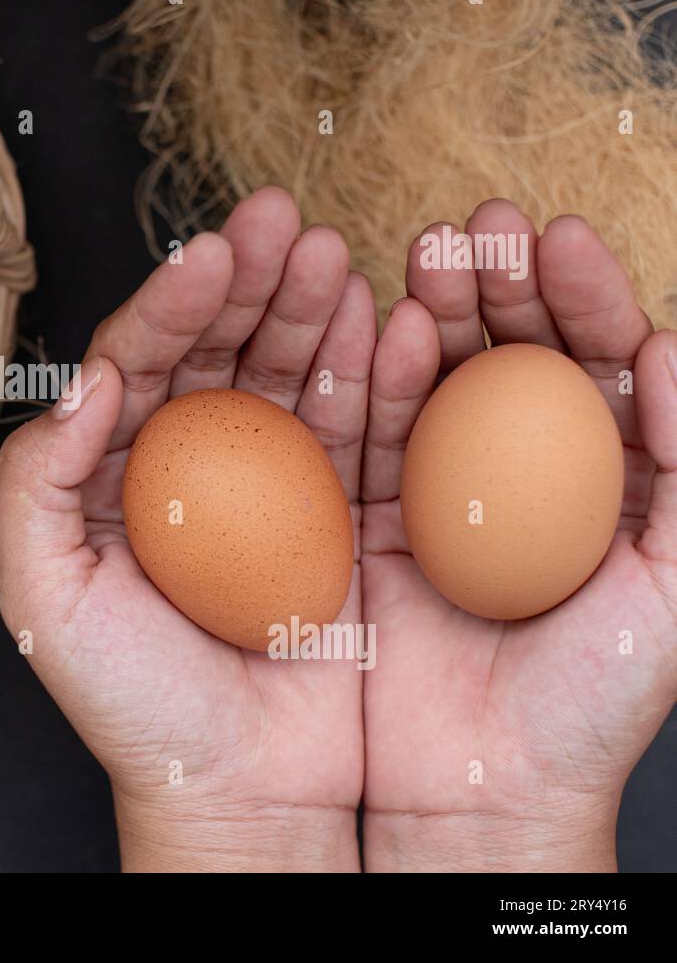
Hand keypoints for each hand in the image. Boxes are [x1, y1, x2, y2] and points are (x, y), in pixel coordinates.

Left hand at [0, 188, 374, 870]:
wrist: (238, 787)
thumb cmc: (133, 702)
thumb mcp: (45, 596)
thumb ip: (39, 481)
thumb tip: (85, 380)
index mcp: (114, 471)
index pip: (140, 361)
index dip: (173, 302)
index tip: (211, 253)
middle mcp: (190, 464)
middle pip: (217, 347)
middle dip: (248, 279)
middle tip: (281, 216)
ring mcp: (268, 483)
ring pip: (288, 370)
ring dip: (310, 305)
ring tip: (331, 251)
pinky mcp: (338, 511)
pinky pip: (355, 425)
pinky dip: (370, 370)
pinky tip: (380, 318)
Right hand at [361, 200, 676, 870]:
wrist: (482, 786)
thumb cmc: (589, 701)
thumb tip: (674, 350)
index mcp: (601, 480)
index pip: (596, 362)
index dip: (581, 294)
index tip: (559, 237)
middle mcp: (515, 474)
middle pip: (509, 353)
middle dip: (501, 282)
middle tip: (482, 226)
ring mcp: (435, 489)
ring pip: (434, 375)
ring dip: (433, 307)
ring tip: (431, 252)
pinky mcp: (366, 514)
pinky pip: (368, 429)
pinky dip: (373, 375)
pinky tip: (384, 329)